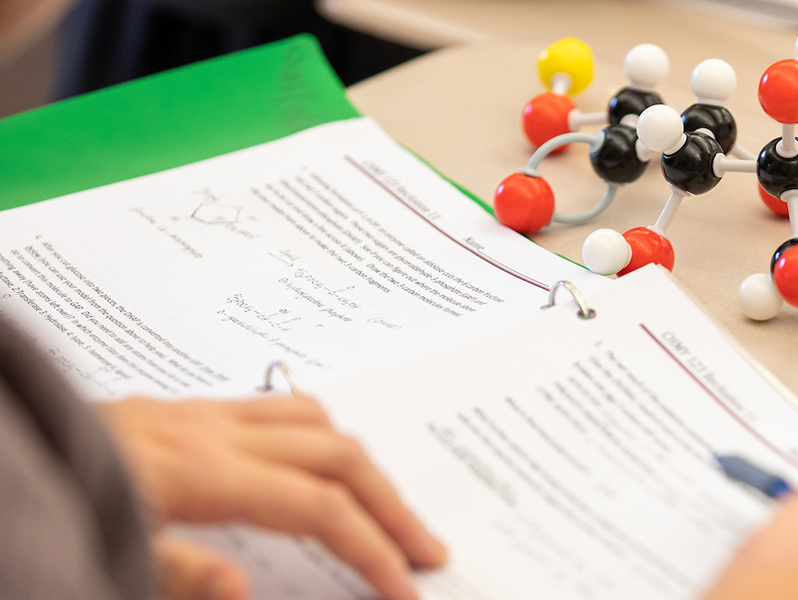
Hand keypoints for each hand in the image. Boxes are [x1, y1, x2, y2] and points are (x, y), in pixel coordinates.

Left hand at [98, 396, 446, 599]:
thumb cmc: (44, 500)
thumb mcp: (102, 548)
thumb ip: (176, 572)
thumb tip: (247, 592)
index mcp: (198, 469)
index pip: (317, 508)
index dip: (372, 550)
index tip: (406, 591)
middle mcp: (208, 429)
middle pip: (336, 454)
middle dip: (391, 505)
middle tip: (427, 551)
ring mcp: (195, 414)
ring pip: (313, 419)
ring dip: (362, 465)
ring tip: (386, 510)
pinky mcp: (178, 411)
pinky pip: (274, 408)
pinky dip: (318, 438)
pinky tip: (317, 469)